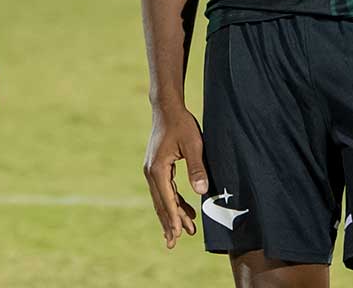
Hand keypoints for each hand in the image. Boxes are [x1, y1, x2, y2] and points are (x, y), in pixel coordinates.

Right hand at [143, 103, 206, 249]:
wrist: (167, 108)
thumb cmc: (182, 124)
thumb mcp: (194, 144)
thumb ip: (197, 168)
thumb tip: (201, 191)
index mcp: (157, 169)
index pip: (167, 199)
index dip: (173, 218)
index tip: (177, 235)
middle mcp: (151, 172)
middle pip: (161, 203)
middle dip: (169, 223)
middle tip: (174, 244)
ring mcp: (152, 170)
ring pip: (162, 199)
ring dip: (172, 214)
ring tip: (185, 231)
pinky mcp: (156, 167)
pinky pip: (165, 190)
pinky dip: (173, 202)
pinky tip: (183, 211)